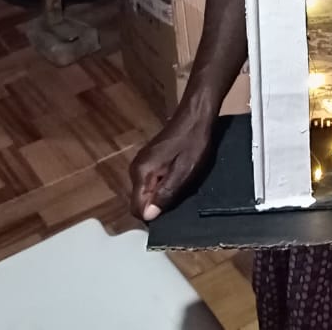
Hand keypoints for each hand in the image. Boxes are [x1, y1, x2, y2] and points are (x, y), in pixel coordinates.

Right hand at [129, 106, 215, 220]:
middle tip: (178, 201)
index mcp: (141, 173)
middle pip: (140, 200)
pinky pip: (150, 181)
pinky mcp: (149, 159)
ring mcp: (141, 162)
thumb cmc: (193, 143)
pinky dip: (161, 185)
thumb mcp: (183, 172)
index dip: (152, 216)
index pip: (137, 208)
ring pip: (146, 191)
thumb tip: (148, 216)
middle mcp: (136, 169)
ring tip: (179, 190)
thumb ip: (165, 194)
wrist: (196, 114)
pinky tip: (177, 180)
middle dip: (156, 206)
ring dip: (160, 196)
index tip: (170, 214)